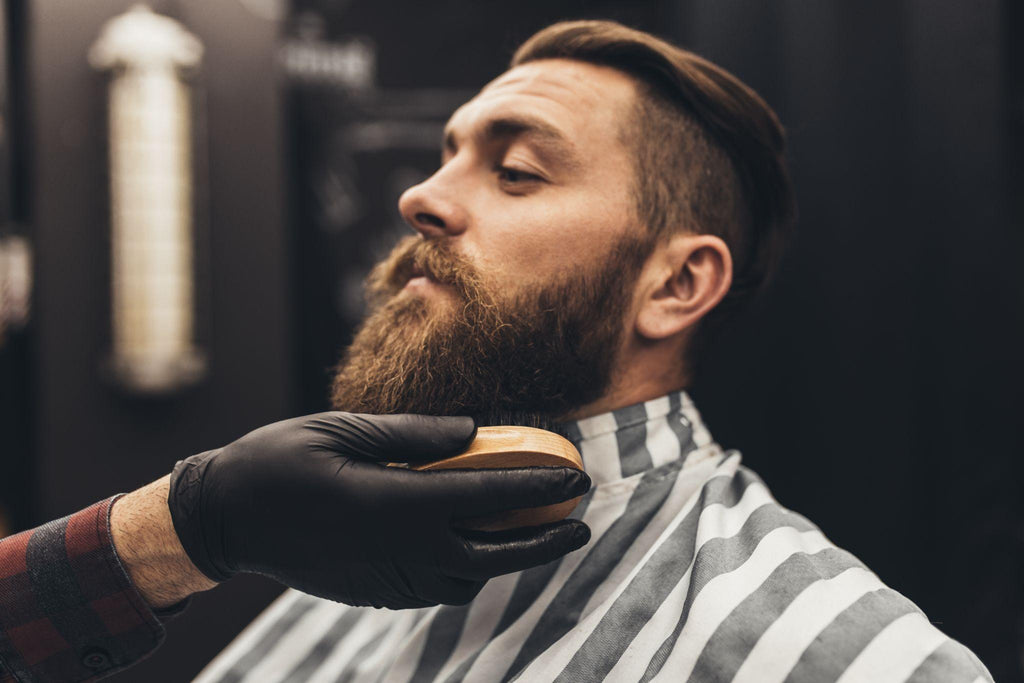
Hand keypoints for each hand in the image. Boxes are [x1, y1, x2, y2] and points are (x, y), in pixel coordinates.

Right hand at [167, 413, 590, 607]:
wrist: (224, 519)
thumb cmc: (278, 461)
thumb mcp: (343, 429)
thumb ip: (413, 434)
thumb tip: (473, 430)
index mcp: (394, 503)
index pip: (485, 496)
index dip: (537, 487)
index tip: (576, 478)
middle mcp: (398, 550)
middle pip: (493, 556)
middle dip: (544, 542)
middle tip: (580, 524)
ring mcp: (386, 579)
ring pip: (468, 580)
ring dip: (508, 560)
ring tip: (533, 533)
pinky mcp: (372, 593)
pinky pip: (437, 590)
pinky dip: (468, 573)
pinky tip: (475, 549)